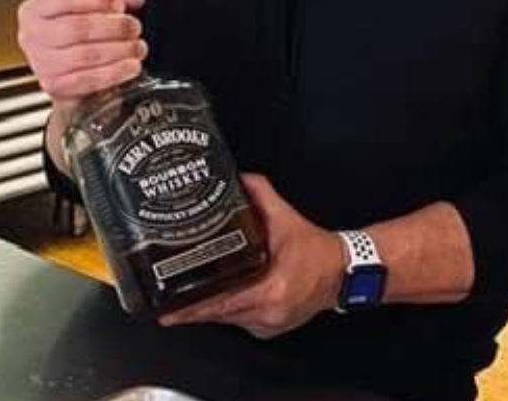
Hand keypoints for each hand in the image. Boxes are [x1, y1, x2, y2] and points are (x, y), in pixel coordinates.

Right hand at [16, 0, 147, 100]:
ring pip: (84, 55)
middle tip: (133, 27)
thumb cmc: (77, 31)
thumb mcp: (94, 1)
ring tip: (136, 46)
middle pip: (76, 28)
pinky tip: (130, 65)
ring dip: (119, 50)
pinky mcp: (55, 86)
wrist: (70, 68)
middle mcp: (32, 35)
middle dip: (113, 27)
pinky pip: (88, 80)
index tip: (119, 3)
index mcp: (35, 8)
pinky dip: (115, 72)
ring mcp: (41, 63)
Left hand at [159, 174, 346, 338]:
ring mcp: (269, 324)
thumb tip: (237, 177)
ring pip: (229, 319)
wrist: (341, 272)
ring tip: (183, 304)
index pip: (223, 303)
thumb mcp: (286, 217)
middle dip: (193, 310)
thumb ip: (259, 193)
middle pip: (220, 314)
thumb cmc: (316, 250)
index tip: (171, 311)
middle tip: (166, 306)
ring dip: (210, 310)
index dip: (194, 309)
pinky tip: (218, 300)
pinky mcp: (270, 329)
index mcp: (270, 288)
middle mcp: (268, 311)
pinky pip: (241, 321)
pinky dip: (229, 311)